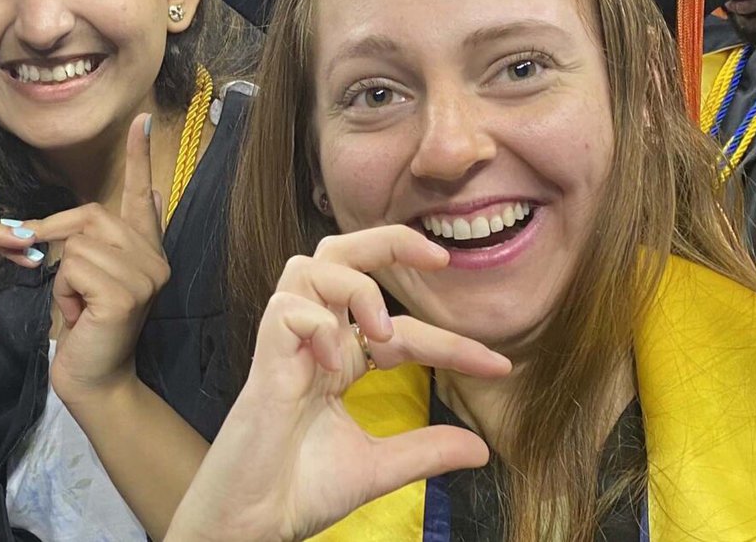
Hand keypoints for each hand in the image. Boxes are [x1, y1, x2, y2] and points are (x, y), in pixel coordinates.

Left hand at [45, 114, 170, 401]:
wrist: (94, 380)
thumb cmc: (87, 328)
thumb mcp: (92, 275)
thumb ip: (104, 240)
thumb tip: (146, 195)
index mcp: (148, 250)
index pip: (144, 195)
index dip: (140, 157)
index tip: (142, 119)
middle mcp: (155, 259)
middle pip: (91, 216)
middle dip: (62, 243)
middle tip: (70, 286)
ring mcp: (144, 276)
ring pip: (77, 243)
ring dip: (63, 276)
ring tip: (79, 306)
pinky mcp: (126, 295)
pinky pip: (73, 267)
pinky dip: (64, 291)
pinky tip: (80, 315)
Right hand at [165, 226, 510, 541]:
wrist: (256, 522)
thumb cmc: (300, 490)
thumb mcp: (379, 468)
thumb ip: (425, 450)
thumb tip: (482, 449)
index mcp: (339, 360)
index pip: (401, 328)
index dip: (451, 343)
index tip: (500, 367)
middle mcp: (314, 343)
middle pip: (341, 256)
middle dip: (390, 242)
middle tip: (439, 257)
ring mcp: (286, 348)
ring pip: (310, 266)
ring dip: (356, 284)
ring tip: (380, 333)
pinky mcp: (264, 361)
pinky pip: (286, 310)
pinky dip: (316, 323)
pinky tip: (333, 363)